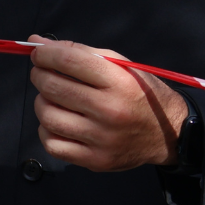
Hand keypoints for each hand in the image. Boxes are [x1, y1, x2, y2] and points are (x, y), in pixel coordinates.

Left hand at [28, 36, 187, 170]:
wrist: (167, 134)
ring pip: (48, 116)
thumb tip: (36, 43)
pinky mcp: (95, 160)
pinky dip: (47, 130)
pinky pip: (52, 144)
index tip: (38, 54)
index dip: (44, 54)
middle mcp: (110, 110)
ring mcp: (102, 139)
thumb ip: (80, 52)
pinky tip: (58, 121)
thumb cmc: (140, 93)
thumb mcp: (121, 65)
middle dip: (40, 75)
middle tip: (43, 73)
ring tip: (51, 98)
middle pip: (54, 88)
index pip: (69, 61)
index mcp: (119, 81)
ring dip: (41, 102)